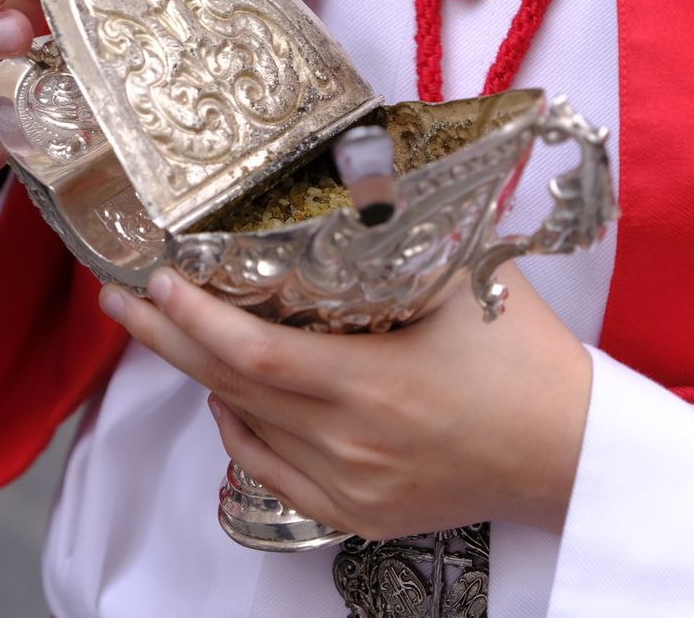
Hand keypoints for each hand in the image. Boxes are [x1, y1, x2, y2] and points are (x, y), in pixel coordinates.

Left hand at [99, 266, 592, 539]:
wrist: (571, 454)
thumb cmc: (529, 364)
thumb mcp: (473, 283)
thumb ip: (408, 240)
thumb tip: (359, 178)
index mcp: (379, 384)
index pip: (259, 355)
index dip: (198, 320)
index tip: (157, 280)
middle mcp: (354, 444)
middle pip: (233, 389)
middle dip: (168, 340)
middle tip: (122, 297)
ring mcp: (352, 487)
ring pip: (247, 430)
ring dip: (201, 379)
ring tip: (165, 333)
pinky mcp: (358, 513)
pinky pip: (271, 474)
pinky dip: (239, 431)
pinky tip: (225, 397)